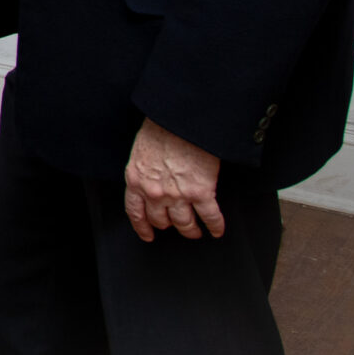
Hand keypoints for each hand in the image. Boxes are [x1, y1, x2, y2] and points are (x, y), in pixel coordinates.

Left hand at [124, 117, 223, 241]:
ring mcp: (178, 195)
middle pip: (161, 220)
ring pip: (184, 224)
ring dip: (190, 230)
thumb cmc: (161, 127)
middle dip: (169, 225)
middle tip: (176, 226)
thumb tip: (151, 179)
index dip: (142, 226)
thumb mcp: (140, 151)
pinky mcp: (201, 192)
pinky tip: (217, 230)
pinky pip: (210, 217)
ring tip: (195, 231)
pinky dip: (215, 226)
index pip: (135, 212)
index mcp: (136, 180)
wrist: (180, 120)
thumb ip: (144, 171)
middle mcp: (155, 192)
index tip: (148, 234)